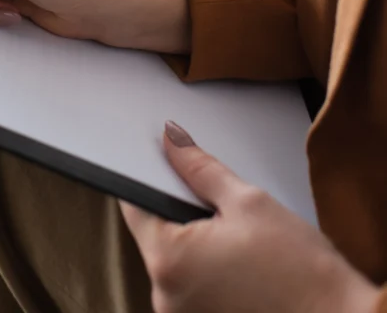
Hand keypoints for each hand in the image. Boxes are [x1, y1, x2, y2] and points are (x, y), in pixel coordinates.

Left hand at [121, 123, 378, 312]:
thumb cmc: (300, 269)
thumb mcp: (247, 201)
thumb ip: (200, 168)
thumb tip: (171, 138)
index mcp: (168, 261)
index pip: (135, 206)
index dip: (147, 178)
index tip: (161, 162)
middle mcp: (164, 297)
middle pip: (156, 237)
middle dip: (181, 214)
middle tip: (219, 205)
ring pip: (175, 264)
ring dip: (195, 246)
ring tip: (238, 241)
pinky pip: (190, 289)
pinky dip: (206, 273)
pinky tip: (239, 266)